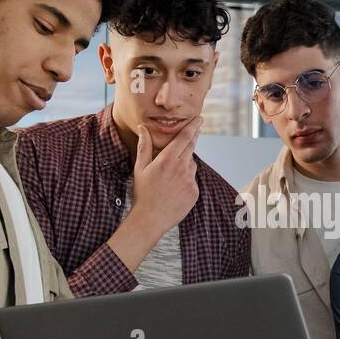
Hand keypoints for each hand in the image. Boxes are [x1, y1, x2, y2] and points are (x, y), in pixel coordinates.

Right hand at [130, 116, 201, 237]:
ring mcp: (189, 181)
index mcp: (166, 160)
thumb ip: (144, 146)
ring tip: (171, 174)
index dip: (193, 126)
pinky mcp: (194, 192)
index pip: (184, 138)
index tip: (199, 119)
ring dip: (185, 162)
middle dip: (193, 138)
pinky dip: (186, 178)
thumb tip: (143, 128)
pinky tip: (175, 187)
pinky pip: (193, 179)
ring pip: (191, 164)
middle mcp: (181, 168)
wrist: (150, 219)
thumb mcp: (140, 168)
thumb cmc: (142, 193)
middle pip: (191, 147)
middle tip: (195, 130)